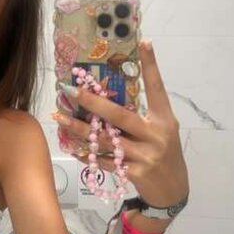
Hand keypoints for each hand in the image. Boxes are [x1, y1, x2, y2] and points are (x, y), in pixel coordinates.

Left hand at [52, 40, 189, 208]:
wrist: (173, 190)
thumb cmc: (163, 153)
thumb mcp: (161, 131)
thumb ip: (141, 116)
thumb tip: (108, 98)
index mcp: (164, 119)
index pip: (157, 88)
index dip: (151, 66)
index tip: (144, 43)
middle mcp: (156, 134)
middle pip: (120, 116)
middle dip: (93, 103)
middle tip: (71, 91)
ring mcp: (146, 155)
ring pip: (106, 140)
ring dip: (81, 130)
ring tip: (61, 119)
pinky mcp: (135, 172)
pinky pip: (105, 161)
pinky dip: (88, 155)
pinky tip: (73, 148)